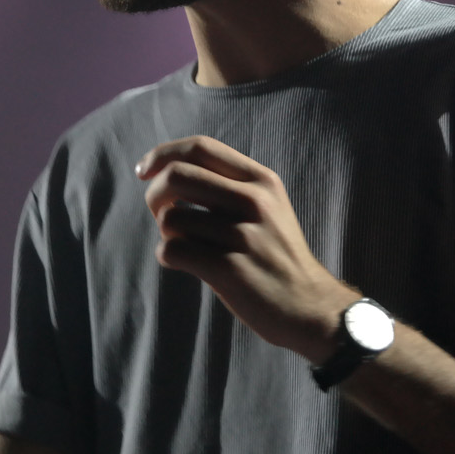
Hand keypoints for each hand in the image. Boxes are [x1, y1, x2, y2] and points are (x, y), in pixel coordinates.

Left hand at [137, 135, 359, 361]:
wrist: (309, 306)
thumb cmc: (278, 257)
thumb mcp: (269, 207)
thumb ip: (230, 186)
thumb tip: (171, 172)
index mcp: (262, 181)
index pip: (201, 147)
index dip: (164, 153)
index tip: (144, 170)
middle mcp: (253, 202)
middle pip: (177, 175)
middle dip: (154, 193)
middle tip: (158, 211)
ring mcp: (242, 236)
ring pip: (171, 218)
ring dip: (166, 232)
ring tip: (186, 245)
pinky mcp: (229, 270)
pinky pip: (172, 250)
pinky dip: (168, 255)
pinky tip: (184, 263)